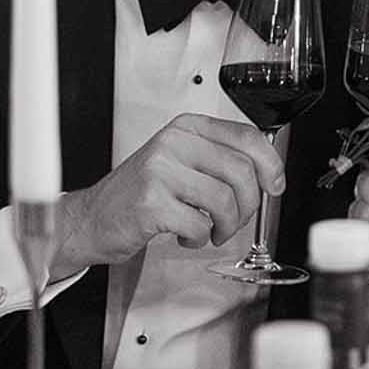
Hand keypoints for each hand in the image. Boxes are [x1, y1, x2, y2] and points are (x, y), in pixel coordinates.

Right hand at [54, 114, 283, 271]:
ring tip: (210, 231)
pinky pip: (200, 226)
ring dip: (225, 227)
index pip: (247, 137)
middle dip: (247, 206)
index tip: (274, 186)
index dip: (271, 165)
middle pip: (242, 172)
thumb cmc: (142, 193)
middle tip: (233, 220)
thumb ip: (220, 160)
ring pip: (225, 201)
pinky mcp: (151, 202)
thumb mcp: (181, 162)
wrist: (93, 218)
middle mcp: (173, 143)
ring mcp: (160, 171)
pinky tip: (185, 236)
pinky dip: (199, 240)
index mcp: (186, 128)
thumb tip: (268, 174)